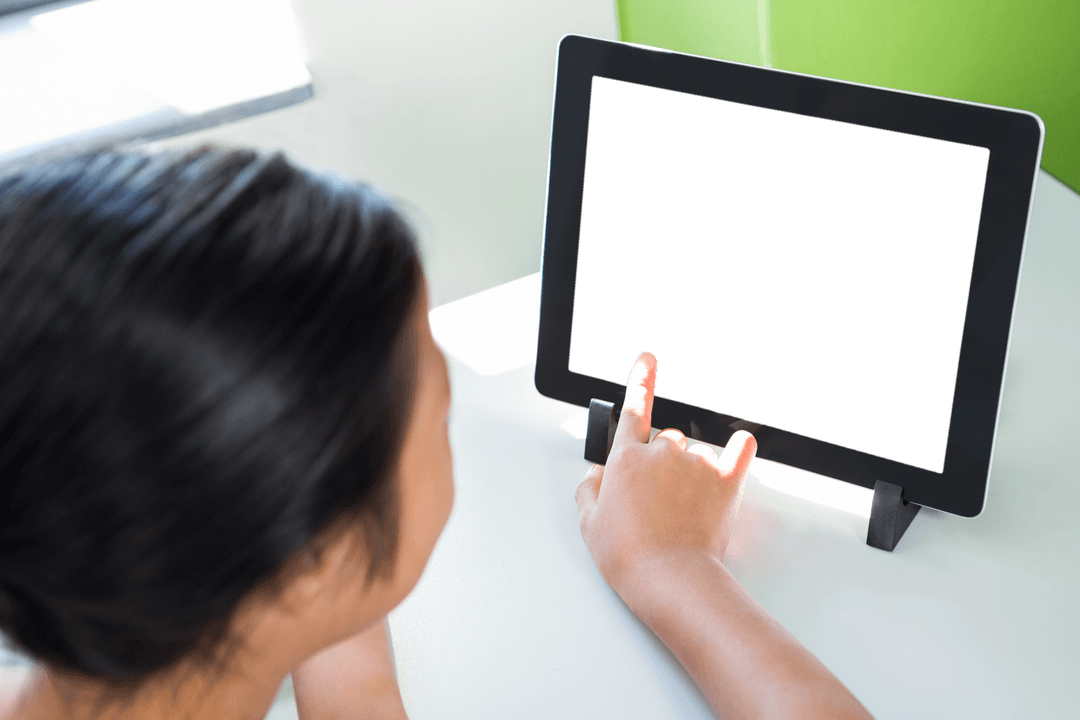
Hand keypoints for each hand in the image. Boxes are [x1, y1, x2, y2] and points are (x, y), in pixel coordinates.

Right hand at [574, 351, 756, 595]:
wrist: (668, 577)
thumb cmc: (627, 554)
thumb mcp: (590, 523)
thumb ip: (589, 491)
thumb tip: (596, 476)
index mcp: (626, 457)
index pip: (634, 407)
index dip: (641, 380)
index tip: (648, 359)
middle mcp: (663, 451)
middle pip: (667, 440)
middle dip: (662, 464)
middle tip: (658, 501)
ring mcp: (697, 464)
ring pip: (696, 453)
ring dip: (691, 471)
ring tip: (684, 510)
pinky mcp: (725, 481)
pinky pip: (740, 450)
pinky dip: (739, 449)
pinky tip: (739, 448)